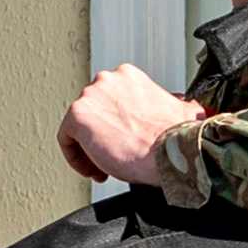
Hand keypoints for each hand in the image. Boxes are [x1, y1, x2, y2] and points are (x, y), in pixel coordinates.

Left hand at [62, 65, 201, 186]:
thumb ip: (172, 104)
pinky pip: (66, 140)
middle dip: (102, 137)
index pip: (109, 101)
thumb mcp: (181, 109)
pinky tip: (95, 171)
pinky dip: (76, 159)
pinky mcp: (77, 116)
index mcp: (129, 76)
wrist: (172, 152)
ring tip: (106, 168)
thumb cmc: (177, 137)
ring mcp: (90, 96)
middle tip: (115, 158)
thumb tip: (182, 107)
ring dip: (90, 150)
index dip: (116, 126)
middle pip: (93, 113)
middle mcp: (107, 80)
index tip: (126, 143)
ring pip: (79, 128)